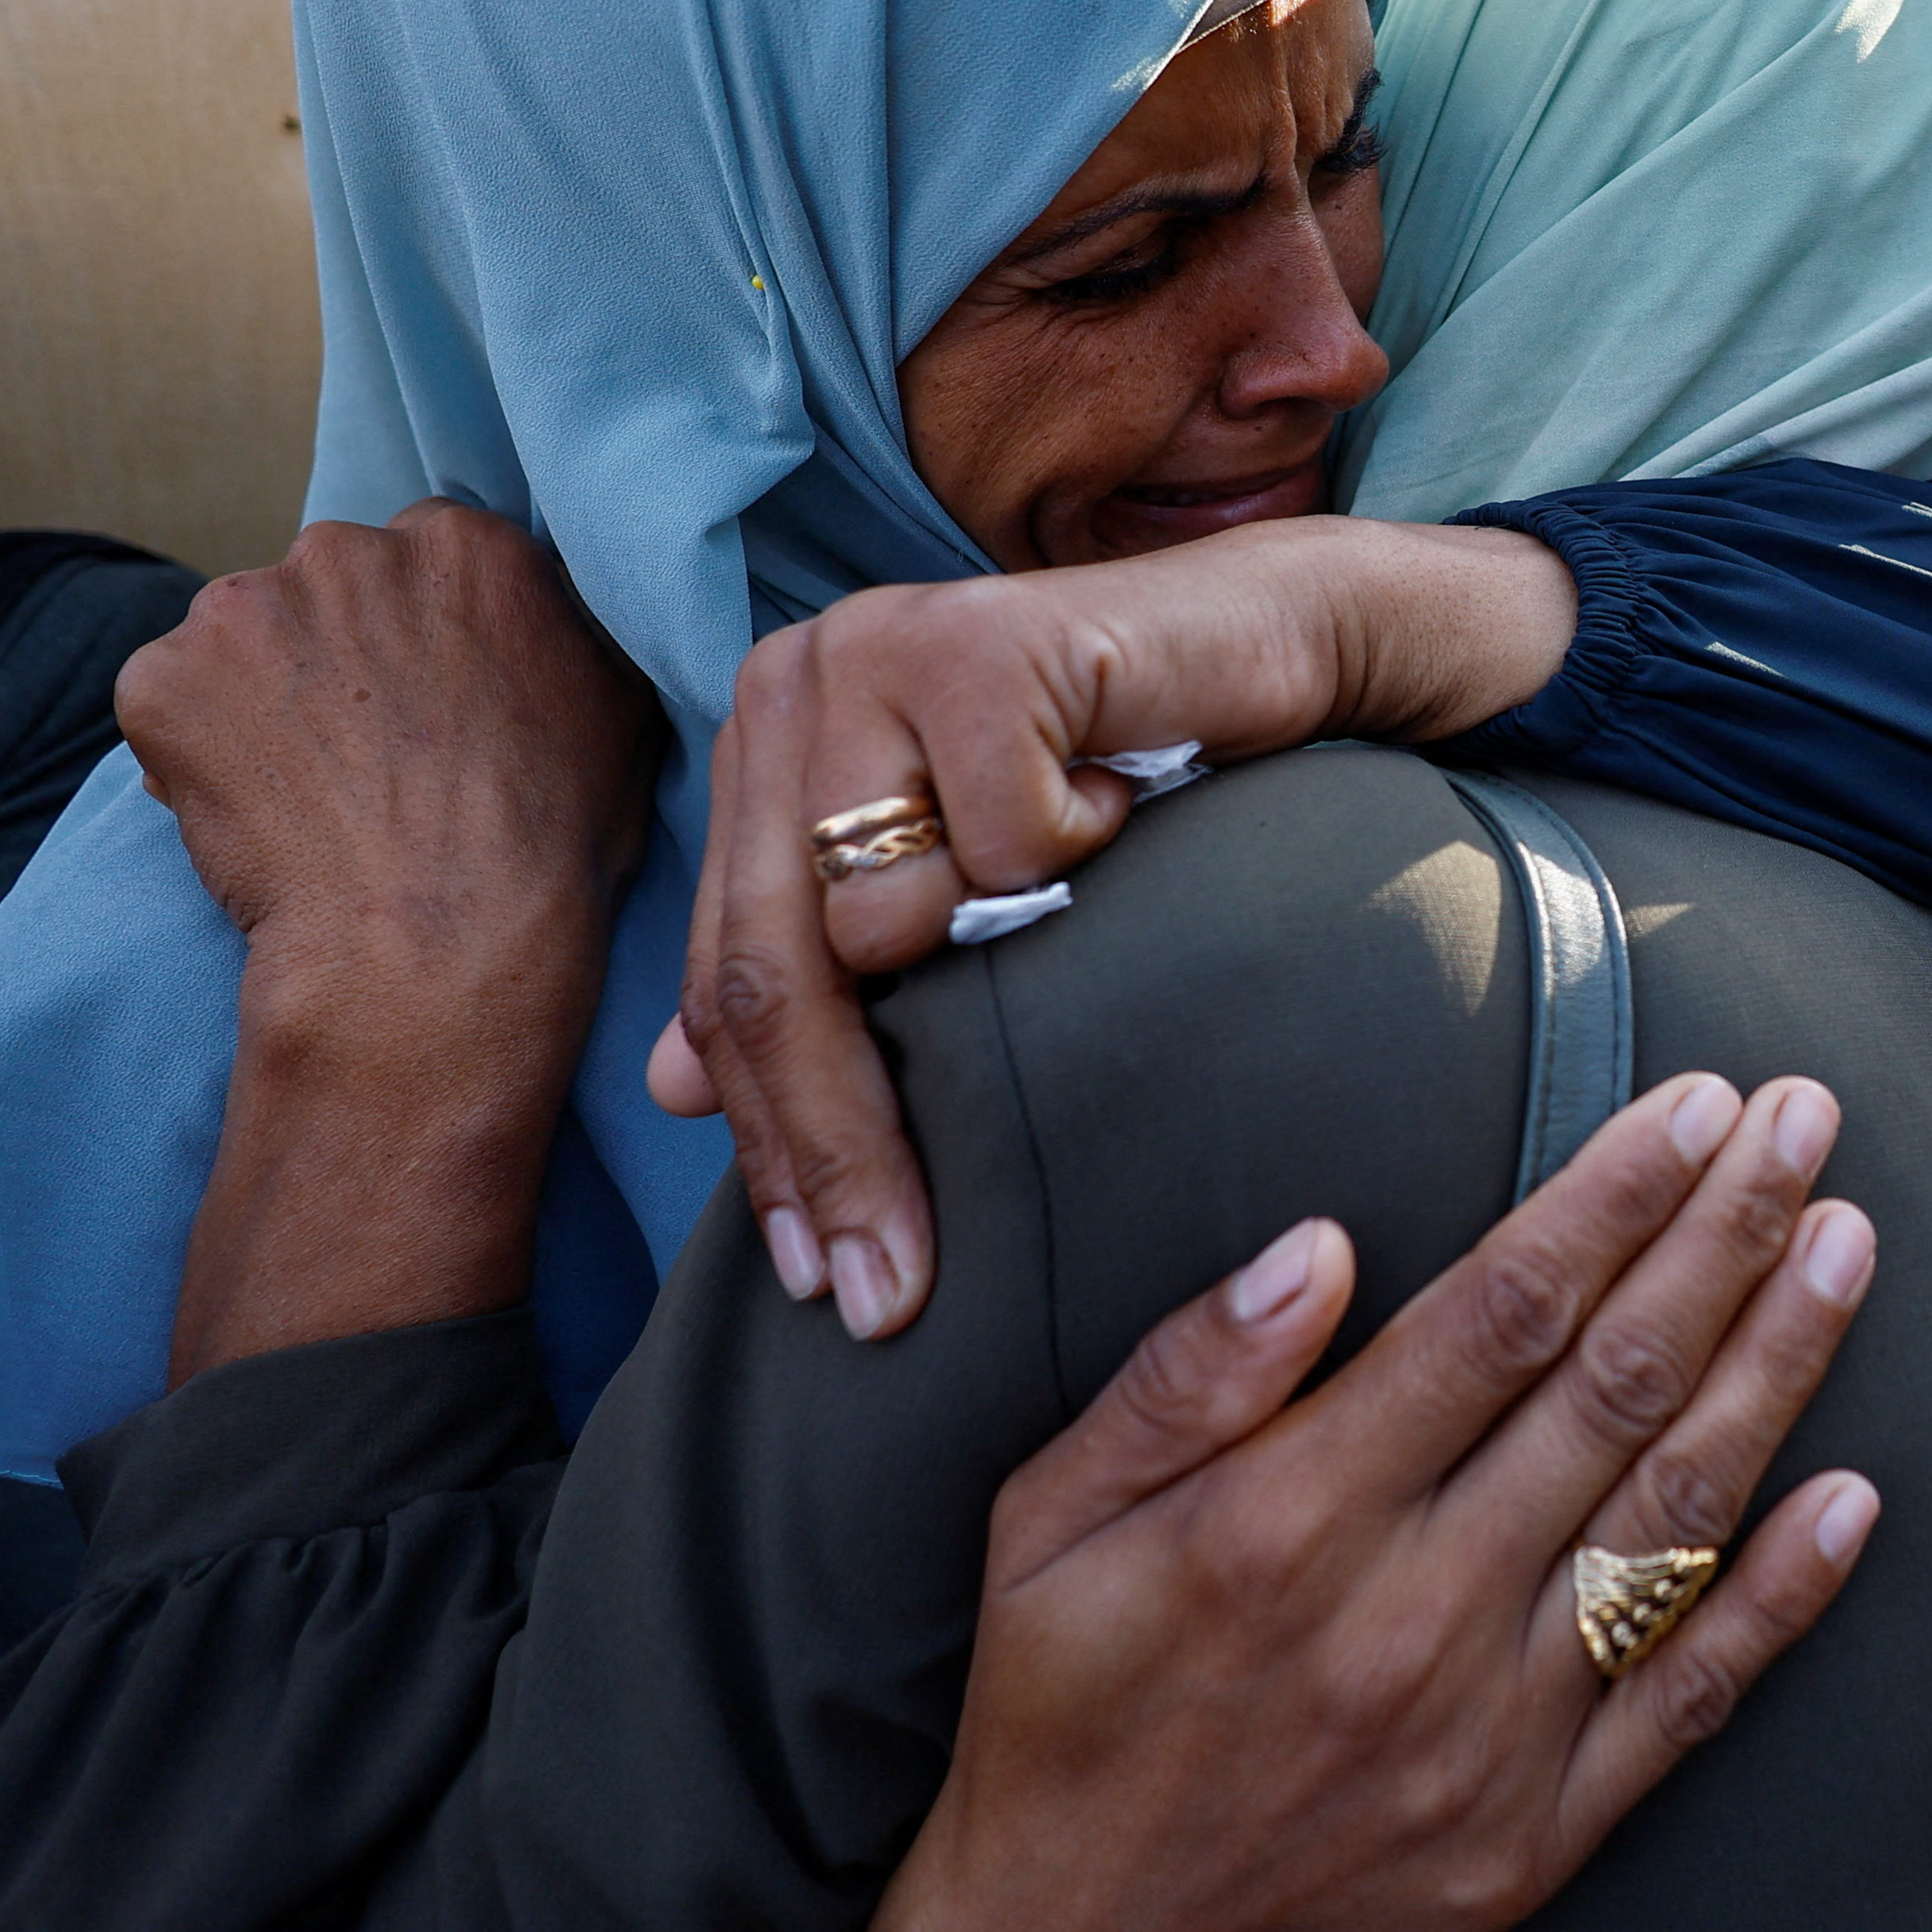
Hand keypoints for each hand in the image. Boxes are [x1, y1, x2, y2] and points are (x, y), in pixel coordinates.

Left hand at [117, 501, 662, 1378]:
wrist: (442, 978)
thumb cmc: (556, 886)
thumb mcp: (626, 745)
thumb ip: (578, 665)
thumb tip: (578, 647)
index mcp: (495, 548)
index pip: (441, 562)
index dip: (438, 657)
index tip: (445, 733)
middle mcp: (375, 545)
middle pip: (340, 592)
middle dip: (349, 682)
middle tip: (383, 793)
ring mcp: (265, 607)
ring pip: (251, 651)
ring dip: (273, 727)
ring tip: (326, 830)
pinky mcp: (173, 677)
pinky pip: (176, 710)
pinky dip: (202, 772)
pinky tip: (261, 839)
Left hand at [668, 516, 1577, 1339]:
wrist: (1265, 643)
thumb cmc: (1118, 773)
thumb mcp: (956, 888)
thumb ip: (823, 971)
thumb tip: (667, 1091)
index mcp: (764, 737)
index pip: (730, 978)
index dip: (772, 1143)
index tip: (824, 1285)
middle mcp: (796, 681)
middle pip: (777, 969)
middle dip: (840, 1147)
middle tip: (891, 1290)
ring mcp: (875, 647)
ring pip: (886, 920)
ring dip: (1003, 945)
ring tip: (1077, 884)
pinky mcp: (976, 641)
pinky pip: (1003, 845)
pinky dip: (1077, 848)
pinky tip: (1119, 797)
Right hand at [830, 1072, 1880, 1931]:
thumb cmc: (1063, 1704)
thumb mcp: (1053, 1517)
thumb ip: (1187, 1375)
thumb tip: (1323, 1245)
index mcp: (1288, 1522)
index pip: (1497, 1317)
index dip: (1611, 1198)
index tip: (1697, 1105)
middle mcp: (1408, 1619)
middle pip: (1612, 1386)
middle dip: (1723, 1237)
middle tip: (1807, 1123)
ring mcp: (1489, 1735)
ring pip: (1672, 1517)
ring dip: (1776, 1367)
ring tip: (1846, 1246)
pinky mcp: (1537, 1836)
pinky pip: (1688, 1697)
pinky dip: (1783, 1593)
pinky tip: (1856, 1493)